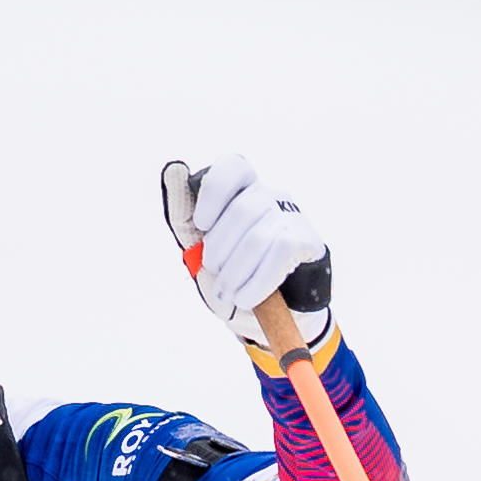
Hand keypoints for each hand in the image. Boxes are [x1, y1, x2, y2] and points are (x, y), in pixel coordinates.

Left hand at [159, 156, 330, 353]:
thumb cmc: (233, 271)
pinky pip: (280, 255)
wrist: (273, 311)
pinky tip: (245, 298)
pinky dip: (256, 283)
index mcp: (242, 190)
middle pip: (241, 211)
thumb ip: (183, 211)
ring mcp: (292, 216)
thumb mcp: (200, 246)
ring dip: (234, 275)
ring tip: (227, 294)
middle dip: (219, 252)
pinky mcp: (308, 240)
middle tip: (215, 274)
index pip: (233, 168)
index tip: (201, 225)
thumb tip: (172, 169)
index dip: (213, 195)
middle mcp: (270, 195)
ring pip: (257, 238)